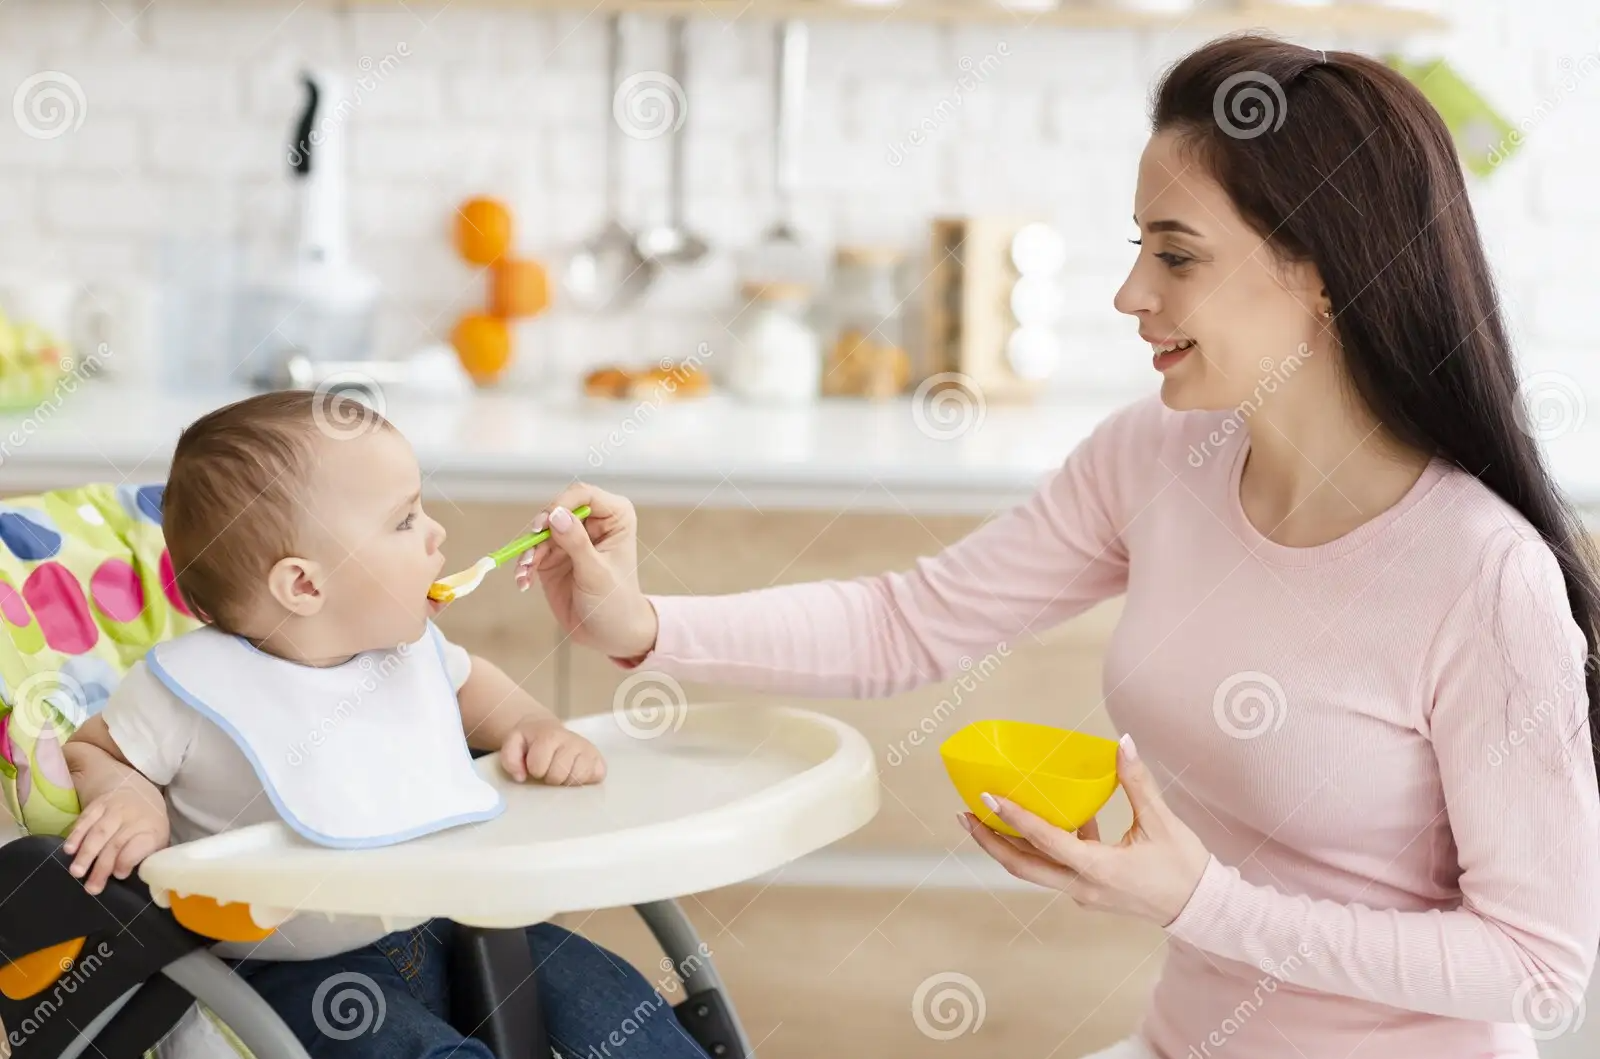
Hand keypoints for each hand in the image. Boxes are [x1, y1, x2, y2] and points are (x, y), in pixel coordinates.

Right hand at [62, 786, 170, 895]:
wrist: (137, 789)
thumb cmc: (147, 824)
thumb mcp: (158, 839)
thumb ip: (152, 861)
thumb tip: (158, 895)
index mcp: (151, 830)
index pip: (139, 845)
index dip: (127, 861)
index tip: (119, 875)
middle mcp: (133, 818)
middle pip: (116, 844)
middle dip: (102, 867)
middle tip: (91, 888)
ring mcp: (114, 810)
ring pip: (99, 833)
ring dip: (86, 854)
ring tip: (76, 872)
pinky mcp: (98, 805)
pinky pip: (85, 820)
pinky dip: (76, 835)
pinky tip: (69, 850)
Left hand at [499, 718, 606, 785]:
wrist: (545, 729)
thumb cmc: (530, 741)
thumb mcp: (513, 742)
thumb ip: (510, 758)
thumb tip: (521, 776)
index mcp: (550, 735)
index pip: (538, 766)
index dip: (534, 769)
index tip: (535, 763)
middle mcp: (573, 740)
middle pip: (559, 775)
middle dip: (549, 776)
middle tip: (548, 767)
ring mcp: (588, 750)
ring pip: (578, 779)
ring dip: (566, 779)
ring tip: (561, 769)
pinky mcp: (599, 760)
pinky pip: (596, 778)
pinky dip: (585, 779)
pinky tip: (575, 771)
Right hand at [514, 484, 658, 659]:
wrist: (608, 634)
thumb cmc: (615, 602)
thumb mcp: (597, 573)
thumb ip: (577, 544)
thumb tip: (556, 515)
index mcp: (614, 517)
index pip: (583, 495)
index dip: (561, 504)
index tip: (545, 524)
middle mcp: (591, 522)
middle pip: (556, 509)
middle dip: (540, 529)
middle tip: (530, 551)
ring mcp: (570, 538)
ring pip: (540, 531)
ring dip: (528, 550)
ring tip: (525, 571)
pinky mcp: (553, 557)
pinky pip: (532, 551)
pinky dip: (524, 565)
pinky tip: (523, 581)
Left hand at [960, 735, 1211, 925]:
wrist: (1203, 910)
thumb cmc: (1185, 868)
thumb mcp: (1162, 822)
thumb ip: (1137, 782)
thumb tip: (1122, 742)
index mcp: (1099, 869)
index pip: (1046, 841)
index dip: (1015, 818)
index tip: (987, 798)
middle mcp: (1083, 886)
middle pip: (1022, 866)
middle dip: (990, 841)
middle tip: (964, 814)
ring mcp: (1084, 893)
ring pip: (1035, 869)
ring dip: (1009, 845)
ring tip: (986, 817)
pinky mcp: (1090, 891)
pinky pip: (1055, 867)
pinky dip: (1045, 845)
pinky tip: (1052, 816)